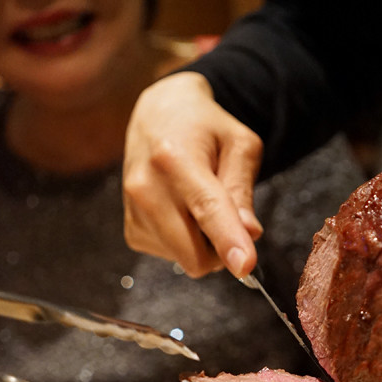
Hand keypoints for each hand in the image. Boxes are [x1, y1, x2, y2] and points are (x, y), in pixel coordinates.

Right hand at [123, 71, 264, 277]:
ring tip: (201, 204)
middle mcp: (145, 187)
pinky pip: (172, 256)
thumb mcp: (239, 145)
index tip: (245, 266)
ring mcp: (133, 210)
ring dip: (205, 244)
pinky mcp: (131, 228)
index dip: (229, 241)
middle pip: (194, 254)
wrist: (158, 115)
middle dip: (222, 251)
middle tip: (232, 220)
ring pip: (186, 260)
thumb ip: (243, 188)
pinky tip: (183, 211)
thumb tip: (250, 233)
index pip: (207, 209)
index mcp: (175, 158)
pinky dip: (187, 243)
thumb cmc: (205, 129)